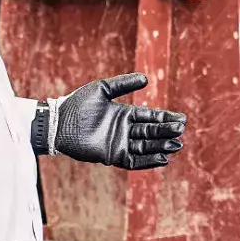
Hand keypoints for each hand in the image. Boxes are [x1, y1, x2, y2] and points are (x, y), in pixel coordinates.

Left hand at [50, 73, 186, 169]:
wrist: (58, 123)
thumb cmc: (77, 104)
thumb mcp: (102, 89)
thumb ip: (123, 84)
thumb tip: (147, 79)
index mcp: (124, 114)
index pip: (150, 116)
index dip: (166, 117)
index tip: (181, 118)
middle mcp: (124, 130)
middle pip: (151, 131)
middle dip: (166, 131)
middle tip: (181, 131)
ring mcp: (120, 143)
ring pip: (146, 146)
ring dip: (161, 146)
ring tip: (176, 144)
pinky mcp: (113, 156)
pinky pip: (135, 161)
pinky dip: (148, 161)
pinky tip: (162, 159)